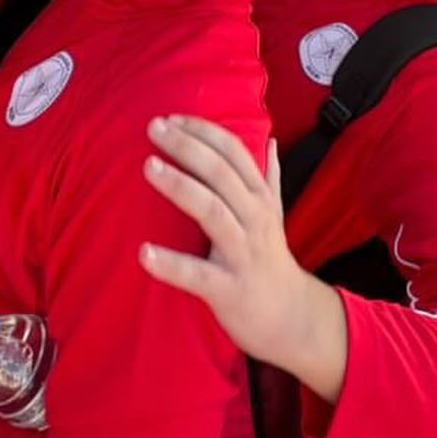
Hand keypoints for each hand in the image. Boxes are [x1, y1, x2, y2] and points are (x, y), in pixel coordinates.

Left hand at [139, 116, 346, 399]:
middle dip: (187, 147)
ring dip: (180, 187)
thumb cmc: (272, 261)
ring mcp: (243, 254)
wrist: (293, 319)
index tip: (172, 118)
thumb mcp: (276, 214)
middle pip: (221, 173)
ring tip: (149, 167)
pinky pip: (198, 275)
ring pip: (213, 212)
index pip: (234, 152)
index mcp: (261, 198)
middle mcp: (255, 219)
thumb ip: (269, 177)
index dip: (204, 131)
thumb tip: (271, 141)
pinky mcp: (229, 290)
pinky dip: (171, 264)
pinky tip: (144, 253)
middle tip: (153, 128)